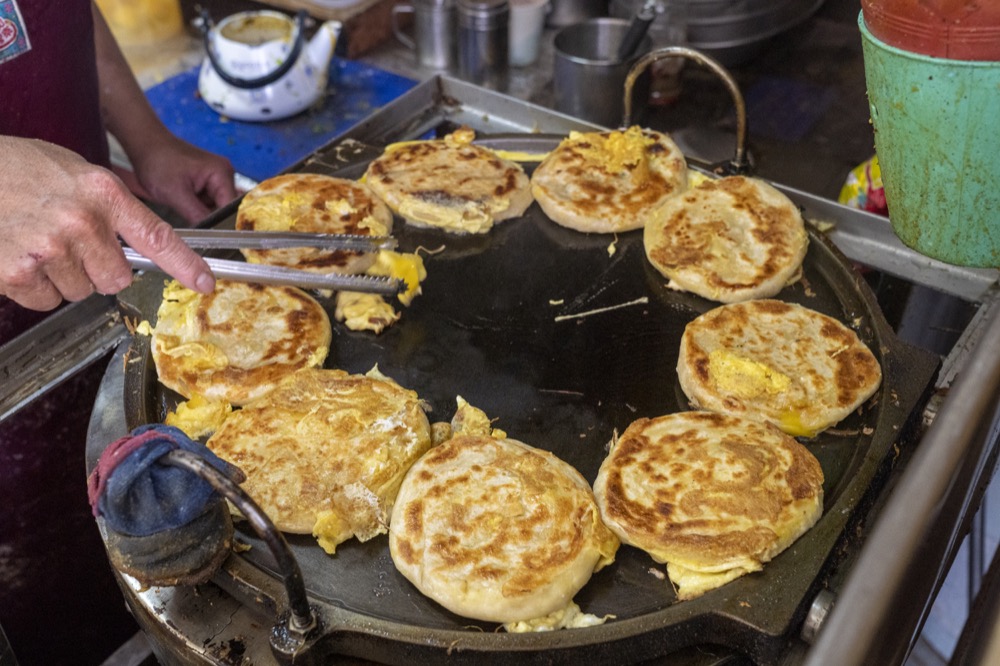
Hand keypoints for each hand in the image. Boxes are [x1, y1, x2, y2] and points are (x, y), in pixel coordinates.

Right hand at [0, 137, 214, 310]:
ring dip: (63, 276)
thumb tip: (140, 245)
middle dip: (98, 269)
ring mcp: (49, 248)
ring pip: (81, 291)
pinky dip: (34, 287)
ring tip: (39, 242)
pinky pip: (46, 301)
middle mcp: (81, 222)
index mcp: (103, 194)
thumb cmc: (23, 170)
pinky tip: (20, 256)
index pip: (157, 236)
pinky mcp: (18, 272)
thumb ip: (111, 207)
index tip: (205, 282)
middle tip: (70, 244)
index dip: (185, 264)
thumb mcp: (78, 173)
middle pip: (117, 278)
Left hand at [127, 134, 239, 225]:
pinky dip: (198, 209)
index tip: (210, 237)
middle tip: (192, 223)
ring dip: (204, 214)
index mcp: (222, 173)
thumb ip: (197, 215)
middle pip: (227, 210)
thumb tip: (211, 236)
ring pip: (217, 209)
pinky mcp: (207, 183)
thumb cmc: (157, 161)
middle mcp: (224, 175)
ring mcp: (216, 179)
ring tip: (184, 209)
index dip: (222, 225)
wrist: (145, 145)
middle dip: (212, 220)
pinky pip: (209, 203)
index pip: (232, 209)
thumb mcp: (175, 194)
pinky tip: (185, 205)